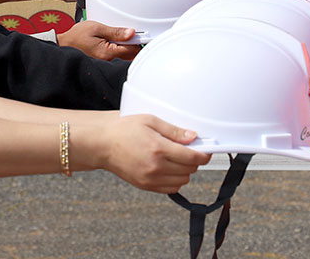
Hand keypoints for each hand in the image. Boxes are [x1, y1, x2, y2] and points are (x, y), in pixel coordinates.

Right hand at [56, 21, 140, 60]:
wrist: (64, 44)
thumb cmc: (77, 36)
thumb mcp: (97, 28)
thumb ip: (116, 31)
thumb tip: (132, 33)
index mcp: (108, 53)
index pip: (133, 49)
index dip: (136, 39)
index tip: (136, 33)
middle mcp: (109, 61)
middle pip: (131, 55)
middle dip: (131, 44)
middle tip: (125, 35)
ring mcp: (107, 63)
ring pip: (126, 57)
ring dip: (125, 47)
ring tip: (116, 39)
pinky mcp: (104, 63)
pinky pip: (118, 58)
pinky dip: (119, 51)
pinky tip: (112, 44)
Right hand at [80, 114, 210, 192]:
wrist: (102, 144)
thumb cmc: (124, 129)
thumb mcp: (151, 121)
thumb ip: (174, 131)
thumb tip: (193, 137)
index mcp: (158, 149)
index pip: (192, 157)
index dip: (204, 154)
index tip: (206, 150)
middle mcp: (155, 167)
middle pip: (189, 170)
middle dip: (194, 160)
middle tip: (190, 150)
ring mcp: (150, 179)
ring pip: (182, 181)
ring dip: (185, 171)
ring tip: (177, 159)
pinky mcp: (145, 186)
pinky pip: (170, 189)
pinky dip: (175, 180)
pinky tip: (170, 169)